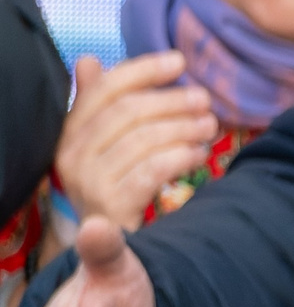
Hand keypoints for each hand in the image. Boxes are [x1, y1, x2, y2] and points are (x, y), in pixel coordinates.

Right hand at [49, 52, 214, 251]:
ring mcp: (88, 180)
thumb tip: (89, 60)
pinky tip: (200, 153)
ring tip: (209, 126)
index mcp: (70, 132)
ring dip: (184, 127)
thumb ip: (101, 104)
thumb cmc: (113, 182)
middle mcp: (72, 154)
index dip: (144, 70)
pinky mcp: (110, 203)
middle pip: (129, 112)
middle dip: (173, 101)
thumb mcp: (104, 143)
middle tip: (205, 100)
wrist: (105, 247)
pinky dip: (182, 156)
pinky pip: (152, 170)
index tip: (180, 62)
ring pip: (144, 139)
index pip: (105, 89)